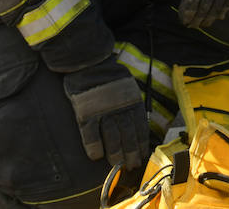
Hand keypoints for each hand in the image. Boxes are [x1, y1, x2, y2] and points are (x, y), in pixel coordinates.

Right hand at [62, 57, 149, 171]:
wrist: (90, 62)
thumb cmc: (109, 76)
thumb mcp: (128, 87)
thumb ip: (131, 104)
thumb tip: (137, 123)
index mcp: (132, 101)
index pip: (140, 127)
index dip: (141, 142)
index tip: (142, 155)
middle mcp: (120, 107)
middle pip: (128, 135)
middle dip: (131, 152)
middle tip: (131, 166)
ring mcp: (103, 111)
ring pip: (112, 137)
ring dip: (115, 153)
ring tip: (117, 165)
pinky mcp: (86, 112)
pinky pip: (91, 134)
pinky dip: (94, 146)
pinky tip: (96, 157)